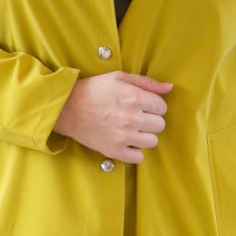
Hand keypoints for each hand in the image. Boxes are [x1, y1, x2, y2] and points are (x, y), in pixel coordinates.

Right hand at [54, 72, 172, 162]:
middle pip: (160, 125)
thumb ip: (147, 82)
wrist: (66, 108)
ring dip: (144, 136)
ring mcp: (123, 136)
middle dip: (151, 120)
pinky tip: (126, 141)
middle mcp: (132, 118)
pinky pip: (139, 157)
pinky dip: (134, 151)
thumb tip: (169, 88)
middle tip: (136, 116)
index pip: (162, 107)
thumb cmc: (93, 90)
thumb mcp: (119, 77)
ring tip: (131, 129)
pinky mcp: (114, 151)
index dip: (153, 105)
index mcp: (134, 97)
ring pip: (152, 141)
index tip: (143, 105)